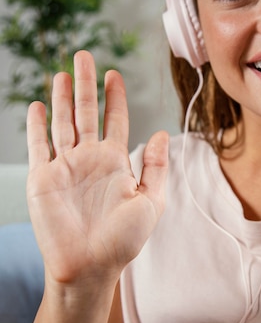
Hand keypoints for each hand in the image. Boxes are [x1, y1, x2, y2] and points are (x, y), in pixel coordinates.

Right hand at [26, 50, 168, 288]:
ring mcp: (65, 167)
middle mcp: (89, 159)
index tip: (114, 74)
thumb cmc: (122, 241)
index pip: (115, 120)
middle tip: (84, 56)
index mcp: (115, 163)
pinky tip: (39, 106)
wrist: (90, 267)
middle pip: (87, 112)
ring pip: (63, 123)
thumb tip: (161, 133)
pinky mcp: (42, 178)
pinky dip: (37, 126)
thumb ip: (154, 167)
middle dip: (86, 84)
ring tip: (63, 74)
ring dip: (63, 98)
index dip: (115, 97)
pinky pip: (38, 146)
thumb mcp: (151, 202)